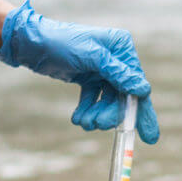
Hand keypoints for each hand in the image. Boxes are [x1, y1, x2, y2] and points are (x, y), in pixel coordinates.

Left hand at [0, 0, 158, 144]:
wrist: (32, 44)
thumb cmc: (62, 43)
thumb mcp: (91, 57)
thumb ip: (117, 73)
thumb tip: (143, 90)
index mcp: (122, 48)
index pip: (137, 83)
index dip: (143, 111)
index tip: (149, 137)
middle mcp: (116, 58)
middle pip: (123, 96)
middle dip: (111, 114)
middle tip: (98, 125)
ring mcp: (102, 69)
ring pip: (107, 101)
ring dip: (96, 114)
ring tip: (83, 122)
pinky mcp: (88, 78)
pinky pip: (93, 100)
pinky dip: (87, 110)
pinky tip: (77, 118)